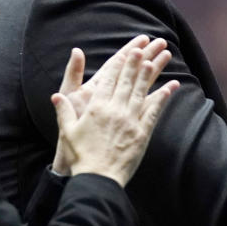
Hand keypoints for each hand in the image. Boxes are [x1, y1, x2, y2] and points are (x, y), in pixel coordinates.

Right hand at [50, 41, 176, 186]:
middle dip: (136, 62)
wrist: (97, 178)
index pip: (109, 80)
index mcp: (96, 107)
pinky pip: (154, 111)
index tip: (126, 52)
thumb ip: (63, 111)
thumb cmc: (80, 156)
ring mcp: (130, 121)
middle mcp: (114, 110)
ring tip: (158, 59)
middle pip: (127, 81)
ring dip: (150, 74)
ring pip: (141, 92)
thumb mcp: (67, 131)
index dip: (119, 64)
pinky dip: (162, 98)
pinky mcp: (142, 133)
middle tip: (145, 47)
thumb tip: (56, 96)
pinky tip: (170, 86)